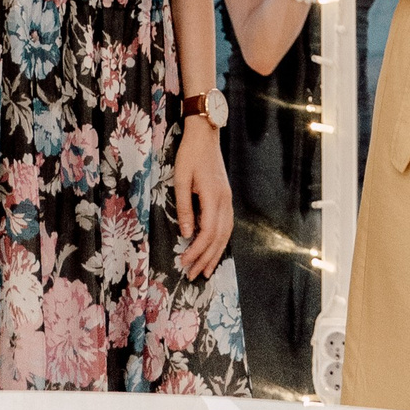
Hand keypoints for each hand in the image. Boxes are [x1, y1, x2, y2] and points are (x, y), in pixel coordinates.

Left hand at [174, 117, 232, 280]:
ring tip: (206, 271)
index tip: (184, 263)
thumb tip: (187, 234)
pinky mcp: (226, 197)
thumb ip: (184, 207)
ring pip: (226, 233)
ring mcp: (228, 199)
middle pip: (219, 237)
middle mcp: (225, 201)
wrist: (205, 134)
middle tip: (192, 275)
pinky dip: (221, 241)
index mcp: (213, 197)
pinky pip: (227, 225)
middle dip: (205, 259)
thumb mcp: (181, 179)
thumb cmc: (190, 154)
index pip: (208, 232)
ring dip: (215, 254)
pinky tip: (215, 249)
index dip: (197, 250)